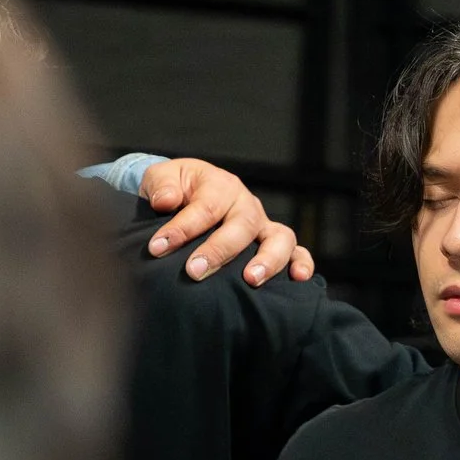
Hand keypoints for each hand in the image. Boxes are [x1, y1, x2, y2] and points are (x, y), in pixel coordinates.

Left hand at [141, 158, 315, 285]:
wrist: (186, 193)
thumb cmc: (174, 189)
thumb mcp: (161, 179)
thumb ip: (161, 186)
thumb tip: (165, 201)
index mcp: (219, 185)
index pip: (204, 207)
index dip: (182, 228)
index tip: (158, 247)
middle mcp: (246, 204)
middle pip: (242, 225)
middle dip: (219, 250)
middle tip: (194, 271)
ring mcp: (263, 225)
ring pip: (278, 238)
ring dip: (267, 260)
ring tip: (251, 280)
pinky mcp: (273, 243)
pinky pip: (296, 251)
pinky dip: (301, 263)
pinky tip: (298, 279)